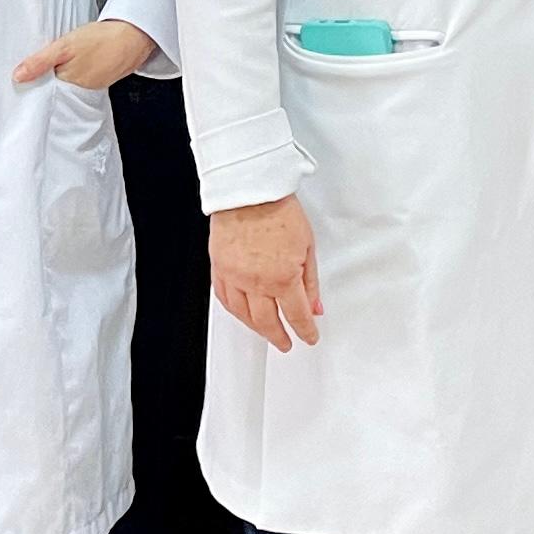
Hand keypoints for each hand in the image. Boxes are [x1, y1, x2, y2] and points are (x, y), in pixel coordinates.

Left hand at [14, 19, 155, 92]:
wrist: (134, 35)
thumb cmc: (101, 39)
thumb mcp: (64, 46)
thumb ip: (40, 62)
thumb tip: (18, 76)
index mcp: (69, 84)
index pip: (44, 89)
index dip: (34, 81)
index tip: (23, 75)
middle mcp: (81, 89)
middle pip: (56, 85)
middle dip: (48, 76)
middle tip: (43, 61)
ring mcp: (93, 84)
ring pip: (70, 79)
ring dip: (64, 70)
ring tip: (62, 57)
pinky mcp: (102, 77)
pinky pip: (83, 75)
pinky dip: (78, 67)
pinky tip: (79, 58)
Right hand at [210, 195, 323, 350]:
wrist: (249, 190)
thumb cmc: (278, 210)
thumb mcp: (308, 247)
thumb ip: (310, 282)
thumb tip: (315, 305)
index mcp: (282, 277)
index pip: (297, 316)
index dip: (305, 331)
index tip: (309, 337)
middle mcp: (256, 281)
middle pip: (268, 322)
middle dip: (279, 336)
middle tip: (285, 343)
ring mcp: (234, 276)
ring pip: (243, 315)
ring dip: (256, 328)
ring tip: (265, 331)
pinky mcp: (218, 267)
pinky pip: (224, 298)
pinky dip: (234, 310)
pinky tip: (241, 313)